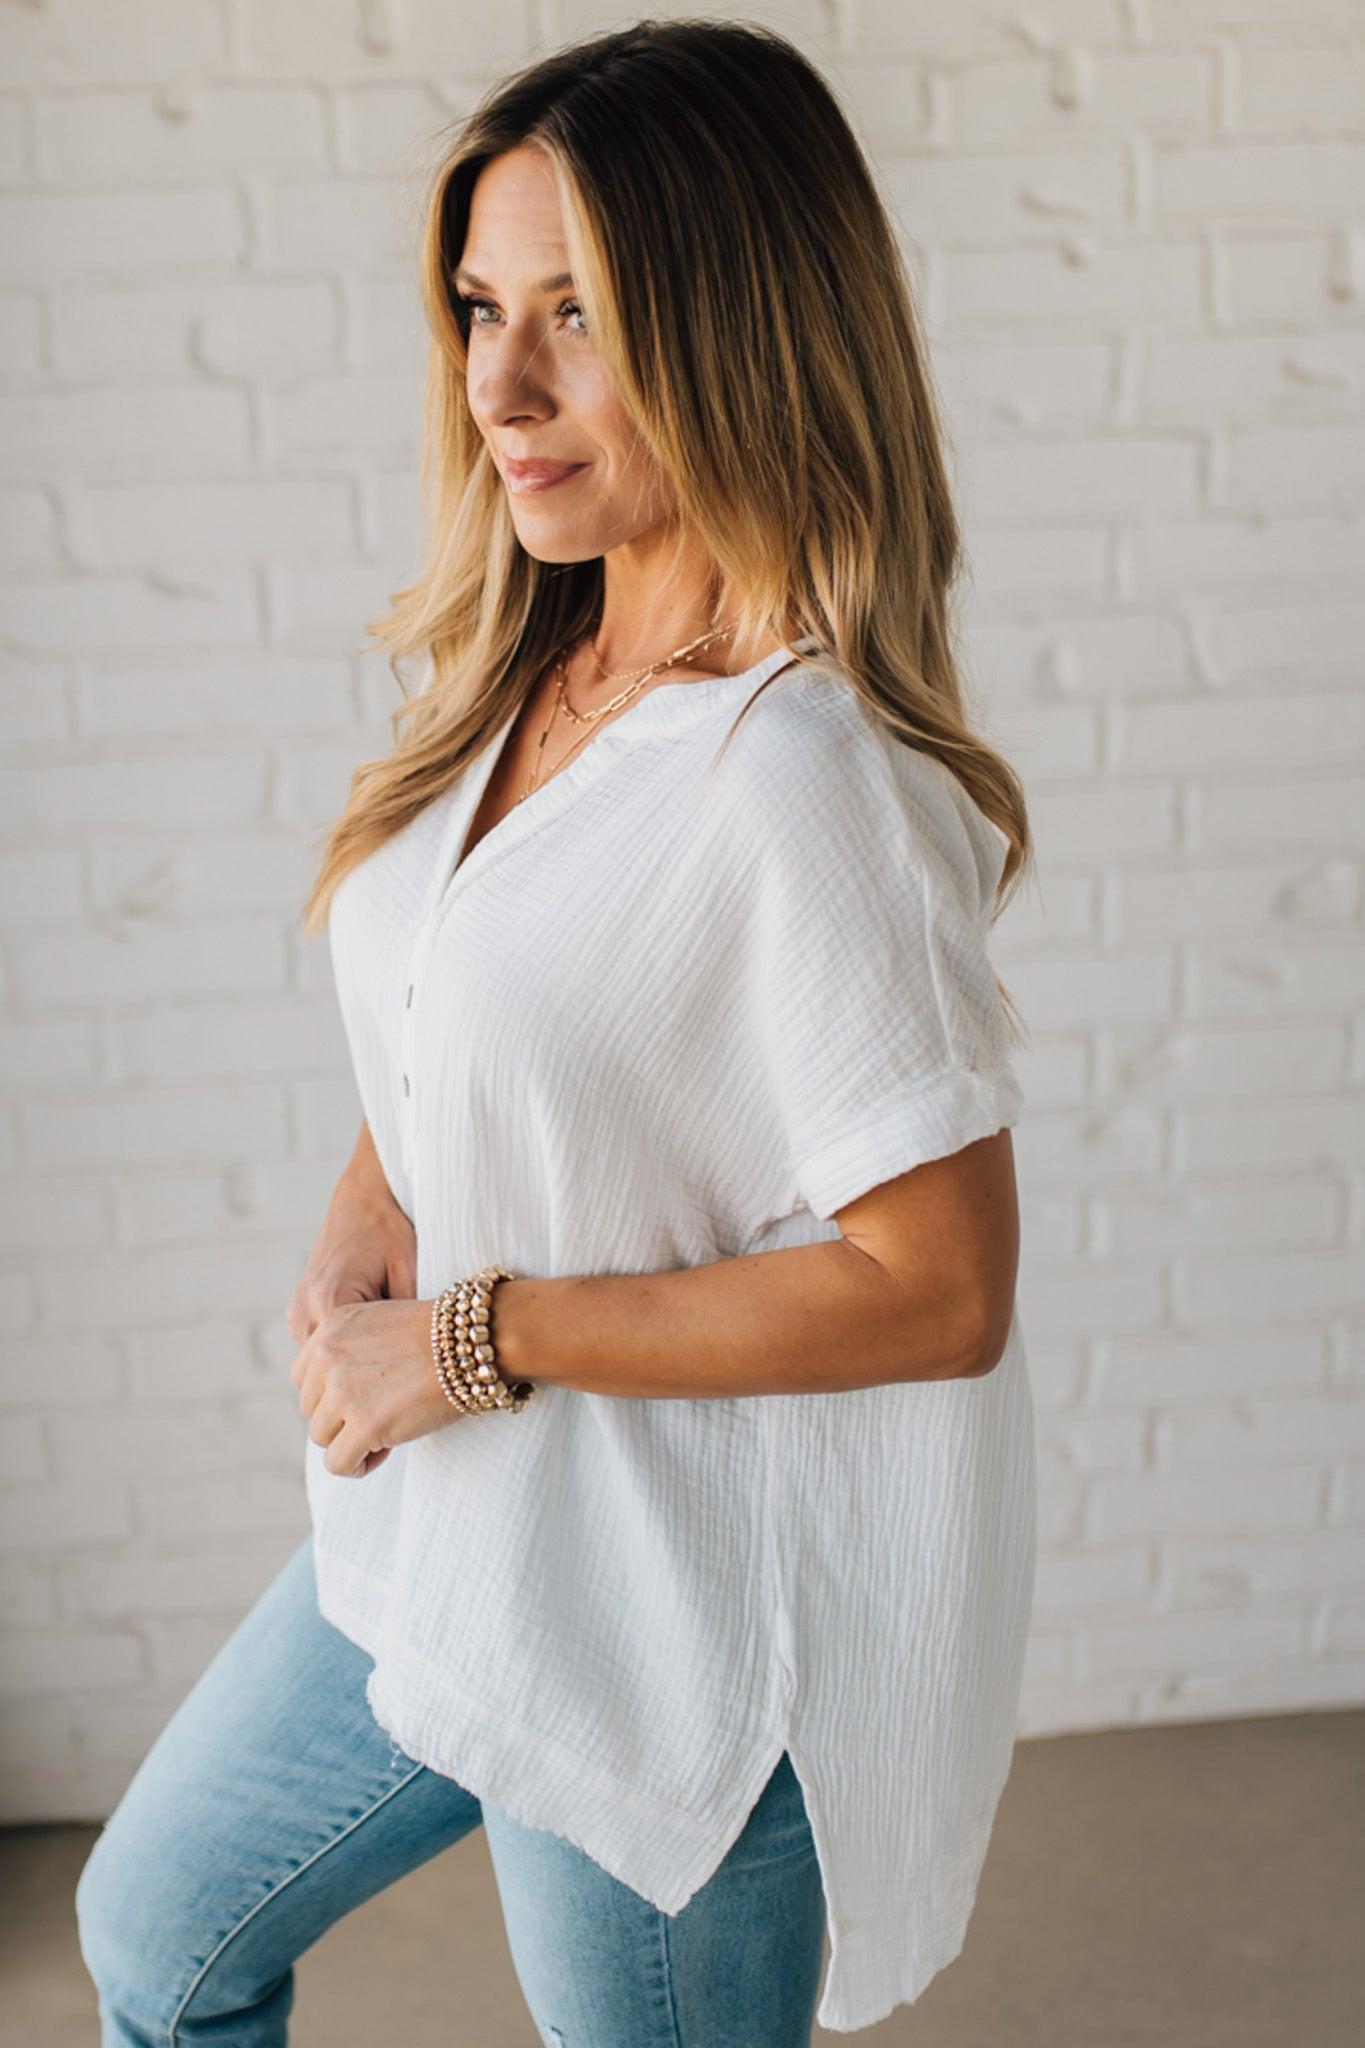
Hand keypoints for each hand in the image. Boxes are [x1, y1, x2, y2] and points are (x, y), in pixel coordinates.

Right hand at [286, 1166, 416, 1474]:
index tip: (390, 1445)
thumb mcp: (413, 1281)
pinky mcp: (302, 1310)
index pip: (335, 1394)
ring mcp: (298, 1313)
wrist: (369, 1197)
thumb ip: (401, 1334)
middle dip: (350, 1416)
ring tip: (384, 1403)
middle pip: (317, 1396)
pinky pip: (316, 1359)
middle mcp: (305, 1315)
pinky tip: (372, 1369)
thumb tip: (412, 1388)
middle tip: (390, 1432)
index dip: (366, 1422)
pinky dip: (338, 1371)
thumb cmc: (397, 1234)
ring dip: (342, 1394)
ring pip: (313, 1381)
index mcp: (329, 1306)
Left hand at [291, 1297, 455, 1478]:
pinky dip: (356, 1466)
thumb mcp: (380, 1324)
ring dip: (350, 1441)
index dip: (331, 1395)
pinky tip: (380, 1454)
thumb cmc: (441, 1337)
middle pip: (311, 1409)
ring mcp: (344, 1392)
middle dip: (341, 1419)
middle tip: (378, 1417)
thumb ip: (350, 1350)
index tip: (364, 1398)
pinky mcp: (364, 1424)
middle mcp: (329, 1357)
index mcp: (331, 1326)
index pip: (303, 1377)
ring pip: (321, 1437)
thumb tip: (338, 1400)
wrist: (473, 1343)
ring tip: (384, 1434)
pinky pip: (337, 1463)